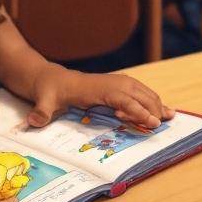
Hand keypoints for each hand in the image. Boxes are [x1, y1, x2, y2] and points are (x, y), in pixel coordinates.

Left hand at [27, 63, 174, 128]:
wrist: (47, 77)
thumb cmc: (48, 90)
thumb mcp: (43, 100)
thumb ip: (41, 111)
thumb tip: (33, 121)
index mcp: (92, 87)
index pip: (119, 96)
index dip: (135, 108)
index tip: (150, 121)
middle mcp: (105, 82)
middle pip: (134, 91)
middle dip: (150, 106)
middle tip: (161, 124)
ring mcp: (110, 82)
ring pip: (138, 89)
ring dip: (153, 102)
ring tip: (167, 117)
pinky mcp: (111, 86)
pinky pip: (135, 90)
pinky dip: (150, 98)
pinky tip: (161, 109)